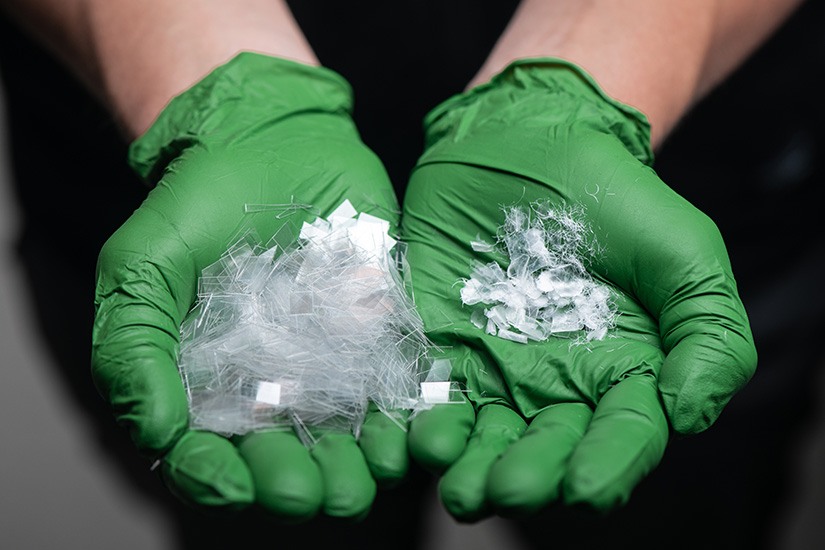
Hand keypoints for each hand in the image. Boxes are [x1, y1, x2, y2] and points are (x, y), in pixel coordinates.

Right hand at [92, 52, 405, 519]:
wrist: (271, 140)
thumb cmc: (197, 202)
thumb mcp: (143, 264)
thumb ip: (135, 345)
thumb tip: (153, 430)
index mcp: (205, 384)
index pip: (206, 457)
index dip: (216, 480)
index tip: (234, 483)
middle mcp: (270, 388)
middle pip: (283, 461)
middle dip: (296, 486)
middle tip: (309, 492)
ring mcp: (330, 365)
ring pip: (346, 440)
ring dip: (357, 468)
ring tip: (367, 476)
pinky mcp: (380, 335)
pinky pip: (397, 388)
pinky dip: (406, 418)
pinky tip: (410, 434)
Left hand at [401, 59, 755, 519]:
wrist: (530, 141)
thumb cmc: (616, 198)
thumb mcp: (684, 254)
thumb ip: (707, 336)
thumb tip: (687, 415)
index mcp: (621, 374)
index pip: (621, 438)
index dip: (608, 467)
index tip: (585, 489)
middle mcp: (553, 385)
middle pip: (541, 449)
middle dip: (525, 476)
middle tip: (505, 491)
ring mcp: (490, 367)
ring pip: (478, 434)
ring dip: (464, 463)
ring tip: (454, 478)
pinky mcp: (434, 342)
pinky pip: (420, 391)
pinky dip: (409, 422)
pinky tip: (407, 439)